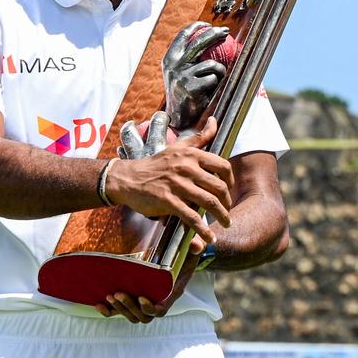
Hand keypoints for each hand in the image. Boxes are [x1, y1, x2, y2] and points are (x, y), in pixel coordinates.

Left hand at [95, 235, 206, 322]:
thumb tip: (197, 245)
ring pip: (133, 316)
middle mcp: (160, 300)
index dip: (150, 308)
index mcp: (173, 292)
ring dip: (120, 310)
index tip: (142, 297)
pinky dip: (109, 311)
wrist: (180, 252)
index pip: (161, 309)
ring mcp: (146, 301)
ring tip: (109, 295)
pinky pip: (121, 312)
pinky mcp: (134, 297)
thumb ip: (196, 245)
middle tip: (117, 293)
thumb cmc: (187, 250)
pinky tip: (98, 303)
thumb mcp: (193, 246)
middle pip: (144, 316)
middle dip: (130, 308)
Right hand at [107, 115, 233, 243]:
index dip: (230, 180)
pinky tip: (209, 237)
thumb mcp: (178, 146)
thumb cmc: (156, 163)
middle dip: (227, 201)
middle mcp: (187, 168)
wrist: (127, 178)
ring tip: (225, 223)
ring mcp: (178, 185)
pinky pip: (192, 217)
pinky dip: (203, 229)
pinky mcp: (168, 201)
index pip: (223, 166)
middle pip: (219, 186)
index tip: (228, 189)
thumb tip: (214, 121)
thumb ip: (199, 137)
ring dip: (221, 216)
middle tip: (227, 210)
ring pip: (209, 202)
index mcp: (191, 155)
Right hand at [163, 22, 228, 133]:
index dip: (197, 26)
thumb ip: (188, 56)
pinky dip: (216, 82)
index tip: (209, 24)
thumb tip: (208, 35)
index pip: (183, 35)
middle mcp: (174, 65)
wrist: (177, 114)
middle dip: (215, 33)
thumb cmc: (185, 89)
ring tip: (217, 76)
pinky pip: (213, 79)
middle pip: (199, 42)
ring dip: (220, 70)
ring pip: (211, 64)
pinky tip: (210, 89)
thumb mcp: (180, 70)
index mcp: (170, 58)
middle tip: (226, 32)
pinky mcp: (191, 87)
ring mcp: (182, 76)